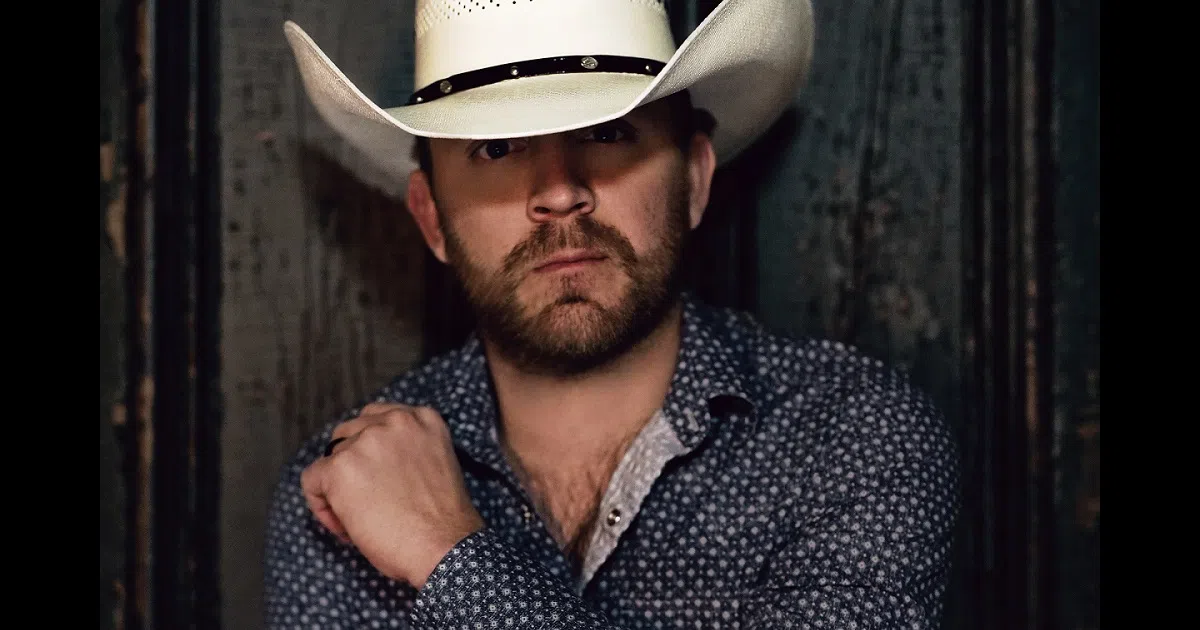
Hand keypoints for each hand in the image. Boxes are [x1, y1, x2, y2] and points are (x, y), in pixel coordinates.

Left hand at [300, 403, 484, 587]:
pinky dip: (321, 505)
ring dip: (338, 489)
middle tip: (366, 503)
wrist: (443, 547)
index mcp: (422, 418)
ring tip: (359, 520)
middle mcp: (394, 421)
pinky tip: (344, 526)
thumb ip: (407, 451)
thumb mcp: (434, 465)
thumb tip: (371, 464)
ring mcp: (365, 442)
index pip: (376, 420)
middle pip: (350, 435)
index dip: (370, 452)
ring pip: (331, 459)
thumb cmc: (442, 523)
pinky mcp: (340, 467)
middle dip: (353, 468)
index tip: (376, 479)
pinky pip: (312, 479)